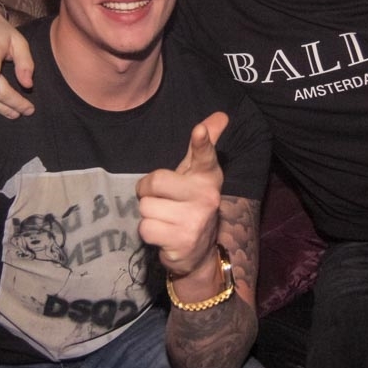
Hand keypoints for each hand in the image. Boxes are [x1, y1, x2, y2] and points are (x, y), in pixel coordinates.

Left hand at [135, 112, 227, 278]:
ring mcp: (195, 220)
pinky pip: (145, 228)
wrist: (199, 252)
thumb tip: (221, 116)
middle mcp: (206, 197)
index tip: (199, 131)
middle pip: (154, 182)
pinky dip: (149, 232)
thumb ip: (202, 146)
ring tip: (166, 219)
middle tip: (162, 200)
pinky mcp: (182, 241)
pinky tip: (164, 234)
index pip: (204, 155)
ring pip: (146, 207)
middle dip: (148, 192)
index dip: (202, 142)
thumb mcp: (197, 174)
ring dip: (149, 214)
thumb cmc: (191, 202)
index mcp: (207, 176)